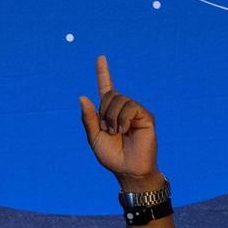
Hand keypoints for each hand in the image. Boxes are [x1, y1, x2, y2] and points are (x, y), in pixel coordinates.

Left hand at [79, 55, 161, 188]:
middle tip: (108, 130)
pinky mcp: (145, 116)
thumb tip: (82, 96)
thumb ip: (88, 118)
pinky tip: (124, 130)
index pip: (106, 88)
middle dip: (104, 112)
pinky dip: (123, 119)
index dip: (103, 73)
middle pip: (110, 95)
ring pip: (120, 100)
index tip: (100, 58)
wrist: (128, 170)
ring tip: (117, 133)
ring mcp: (135, 112)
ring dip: (112, 118)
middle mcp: (123, 109)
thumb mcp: (94, 137)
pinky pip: (130, 107)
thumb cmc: (112, 156)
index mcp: (109, 113)